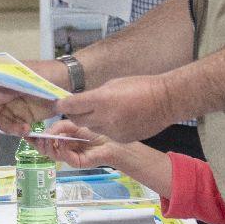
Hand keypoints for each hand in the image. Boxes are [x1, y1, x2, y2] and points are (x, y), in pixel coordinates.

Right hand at [0, 58, 64, 135]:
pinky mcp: (25, 115)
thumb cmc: (49, 74)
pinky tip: (26, 131)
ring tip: (21, 130)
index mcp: (4, 78)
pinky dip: (17, 130)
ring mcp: (15, 105)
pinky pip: (14, 125)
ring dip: (7, 127)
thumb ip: (11, 88)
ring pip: (2, 119)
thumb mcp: (30, 78)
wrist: (71, 82)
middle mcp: (6, 92)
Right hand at [30, 120, 120, 167]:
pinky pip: (64, 156)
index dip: (34, 139)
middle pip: (44, 150)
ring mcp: (68, 157)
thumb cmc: (94, 132)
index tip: (25, 133)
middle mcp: (61, 150)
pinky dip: (61, 148)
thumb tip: (46, 133)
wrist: (111, 142)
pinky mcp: (75, 163)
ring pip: (52, 154)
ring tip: (48, 138)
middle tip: (36, 137)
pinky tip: (63, 140)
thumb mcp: (73, 125)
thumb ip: (59, 127)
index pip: (43, 141)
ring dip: (48, 146)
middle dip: (38, 144)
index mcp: (60, 140)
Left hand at [55, 75, 174, 142]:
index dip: (62, 103)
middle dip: (74, 113)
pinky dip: (105, 127)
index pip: (71, 104)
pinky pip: (105, 133)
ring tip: (101, 111)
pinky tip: (115, 119)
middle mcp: (104, 117)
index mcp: (101, 99)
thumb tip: (82, 100)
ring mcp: (113, 130)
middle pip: (76, 119)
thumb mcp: (113, 84)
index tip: (58, 102)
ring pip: (90, 128)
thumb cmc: (141, 86)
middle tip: (76, 107)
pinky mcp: (121, 138)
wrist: (166, 101)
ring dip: (90, 121)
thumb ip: (95, 95)